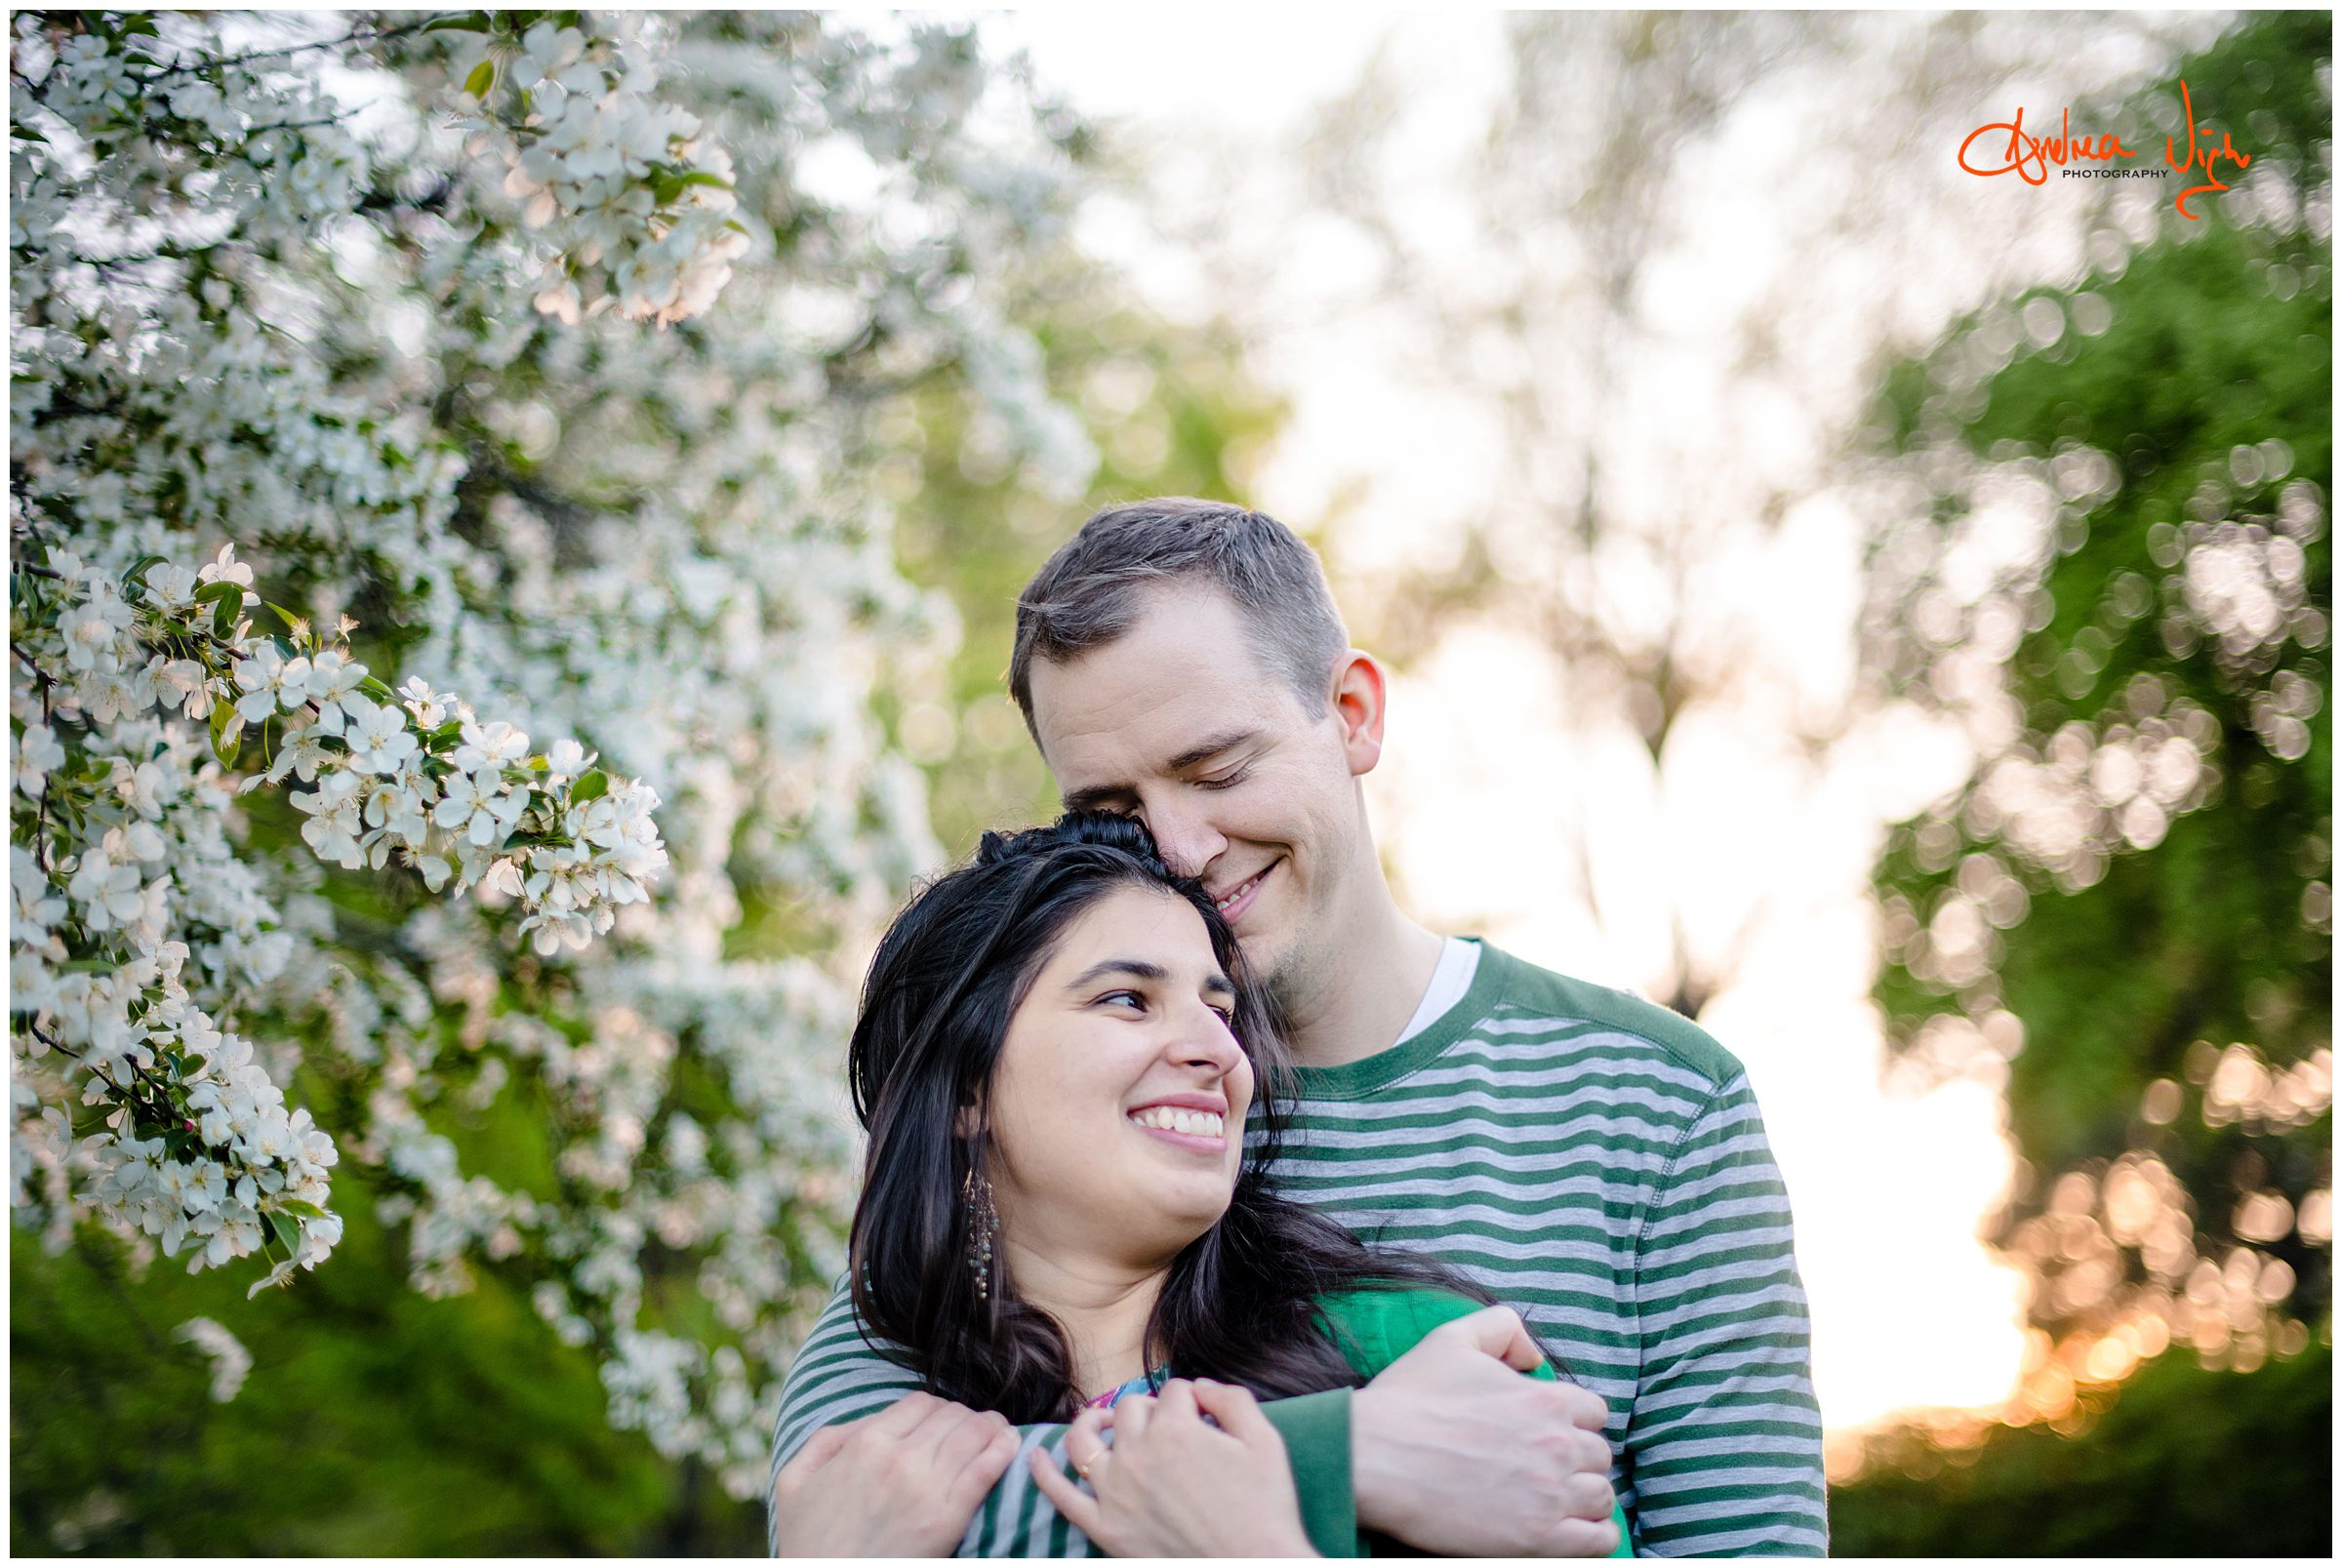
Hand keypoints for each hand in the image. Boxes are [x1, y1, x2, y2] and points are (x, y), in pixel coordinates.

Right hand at [771, 1391, 1021, 1556]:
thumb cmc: (809, 1540)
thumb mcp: (796, 1479)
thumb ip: (828, 1438)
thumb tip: (869, 1421)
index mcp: (866, 1443)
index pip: (920, 1403)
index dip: (935, 1409)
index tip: (942, 1422)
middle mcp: (900, 1458)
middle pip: (951, 1414)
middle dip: (964, 1417)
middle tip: (972, 1427)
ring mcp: (927, 1488)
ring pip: (974, 1433)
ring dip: (990, 1427)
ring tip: (998, 1430)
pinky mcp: (948, 1518)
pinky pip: (987, 1468)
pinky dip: (1004, 1449)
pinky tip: (1011, 1444)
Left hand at [1030, 1378, 1316, 1556]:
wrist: (1255, 1566)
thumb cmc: (1264, 1508)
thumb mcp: (1264, 1440)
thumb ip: (1231, 1398)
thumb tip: (1198, 1387)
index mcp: (1176, 1429)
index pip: (1174, 1393)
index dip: (1192, 1402)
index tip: (1205, 1418)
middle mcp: (1138, 1454)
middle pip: (1131, 1410)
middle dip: (1150, 1411)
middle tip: (1170, 1429)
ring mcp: (1115, 1492)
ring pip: (1085, 1440)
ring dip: (1091, 1422)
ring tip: (1103, 1422)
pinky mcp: (1104, 1528)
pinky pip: (1062, 1497)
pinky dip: (1044, 1473)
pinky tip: (1038, 1456)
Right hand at [1351, 1305, 1618, 1555]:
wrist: (1375, 1457)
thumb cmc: (1409, 1400)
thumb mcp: (1452, 1339)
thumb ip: (1503, 1328)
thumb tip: (1534, 1356)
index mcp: (1545, 1399)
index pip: (1593, 1412)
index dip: (1573, 1421)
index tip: (1550, 1433)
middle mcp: (1558, 1444)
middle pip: (1598, 1455)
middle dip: (1577, 1460)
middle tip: (1545, 1468)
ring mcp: (1551, 1494)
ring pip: (1601, 1497)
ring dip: (1584, 1497)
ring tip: (1557, 1501)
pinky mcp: (1538, 1537)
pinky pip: (1597, 1542)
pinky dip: (1594, 1537)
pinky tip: (1572, 1532)